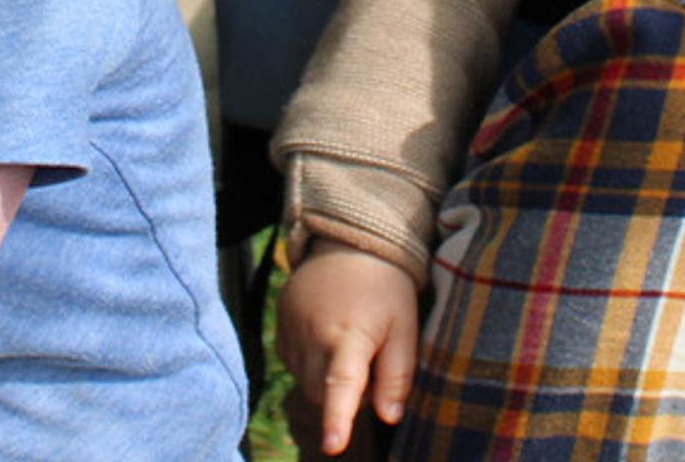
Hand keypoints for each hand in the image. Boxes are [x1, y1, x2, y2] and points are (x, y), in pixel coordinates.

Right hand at [278, 239, 419, 454]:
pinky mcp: (279, 322)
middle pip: (321, 393)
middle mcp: (314, 334)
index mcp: (350, 335)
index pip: (342, 385)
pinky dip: (309, 362)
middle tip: (368, 366)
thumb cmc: (385, 288)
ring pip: (304, 379)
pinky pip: (290, 361)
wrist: (350, 243)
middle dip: (342, 395)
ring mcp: (291, 327)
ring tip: (348, 343)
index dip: (337, 418)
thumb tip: (389, 417)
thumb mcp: (405, 327)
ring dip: (325, 378)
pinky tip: (326, 337)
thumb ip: (397, 374)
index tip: (333, 445)